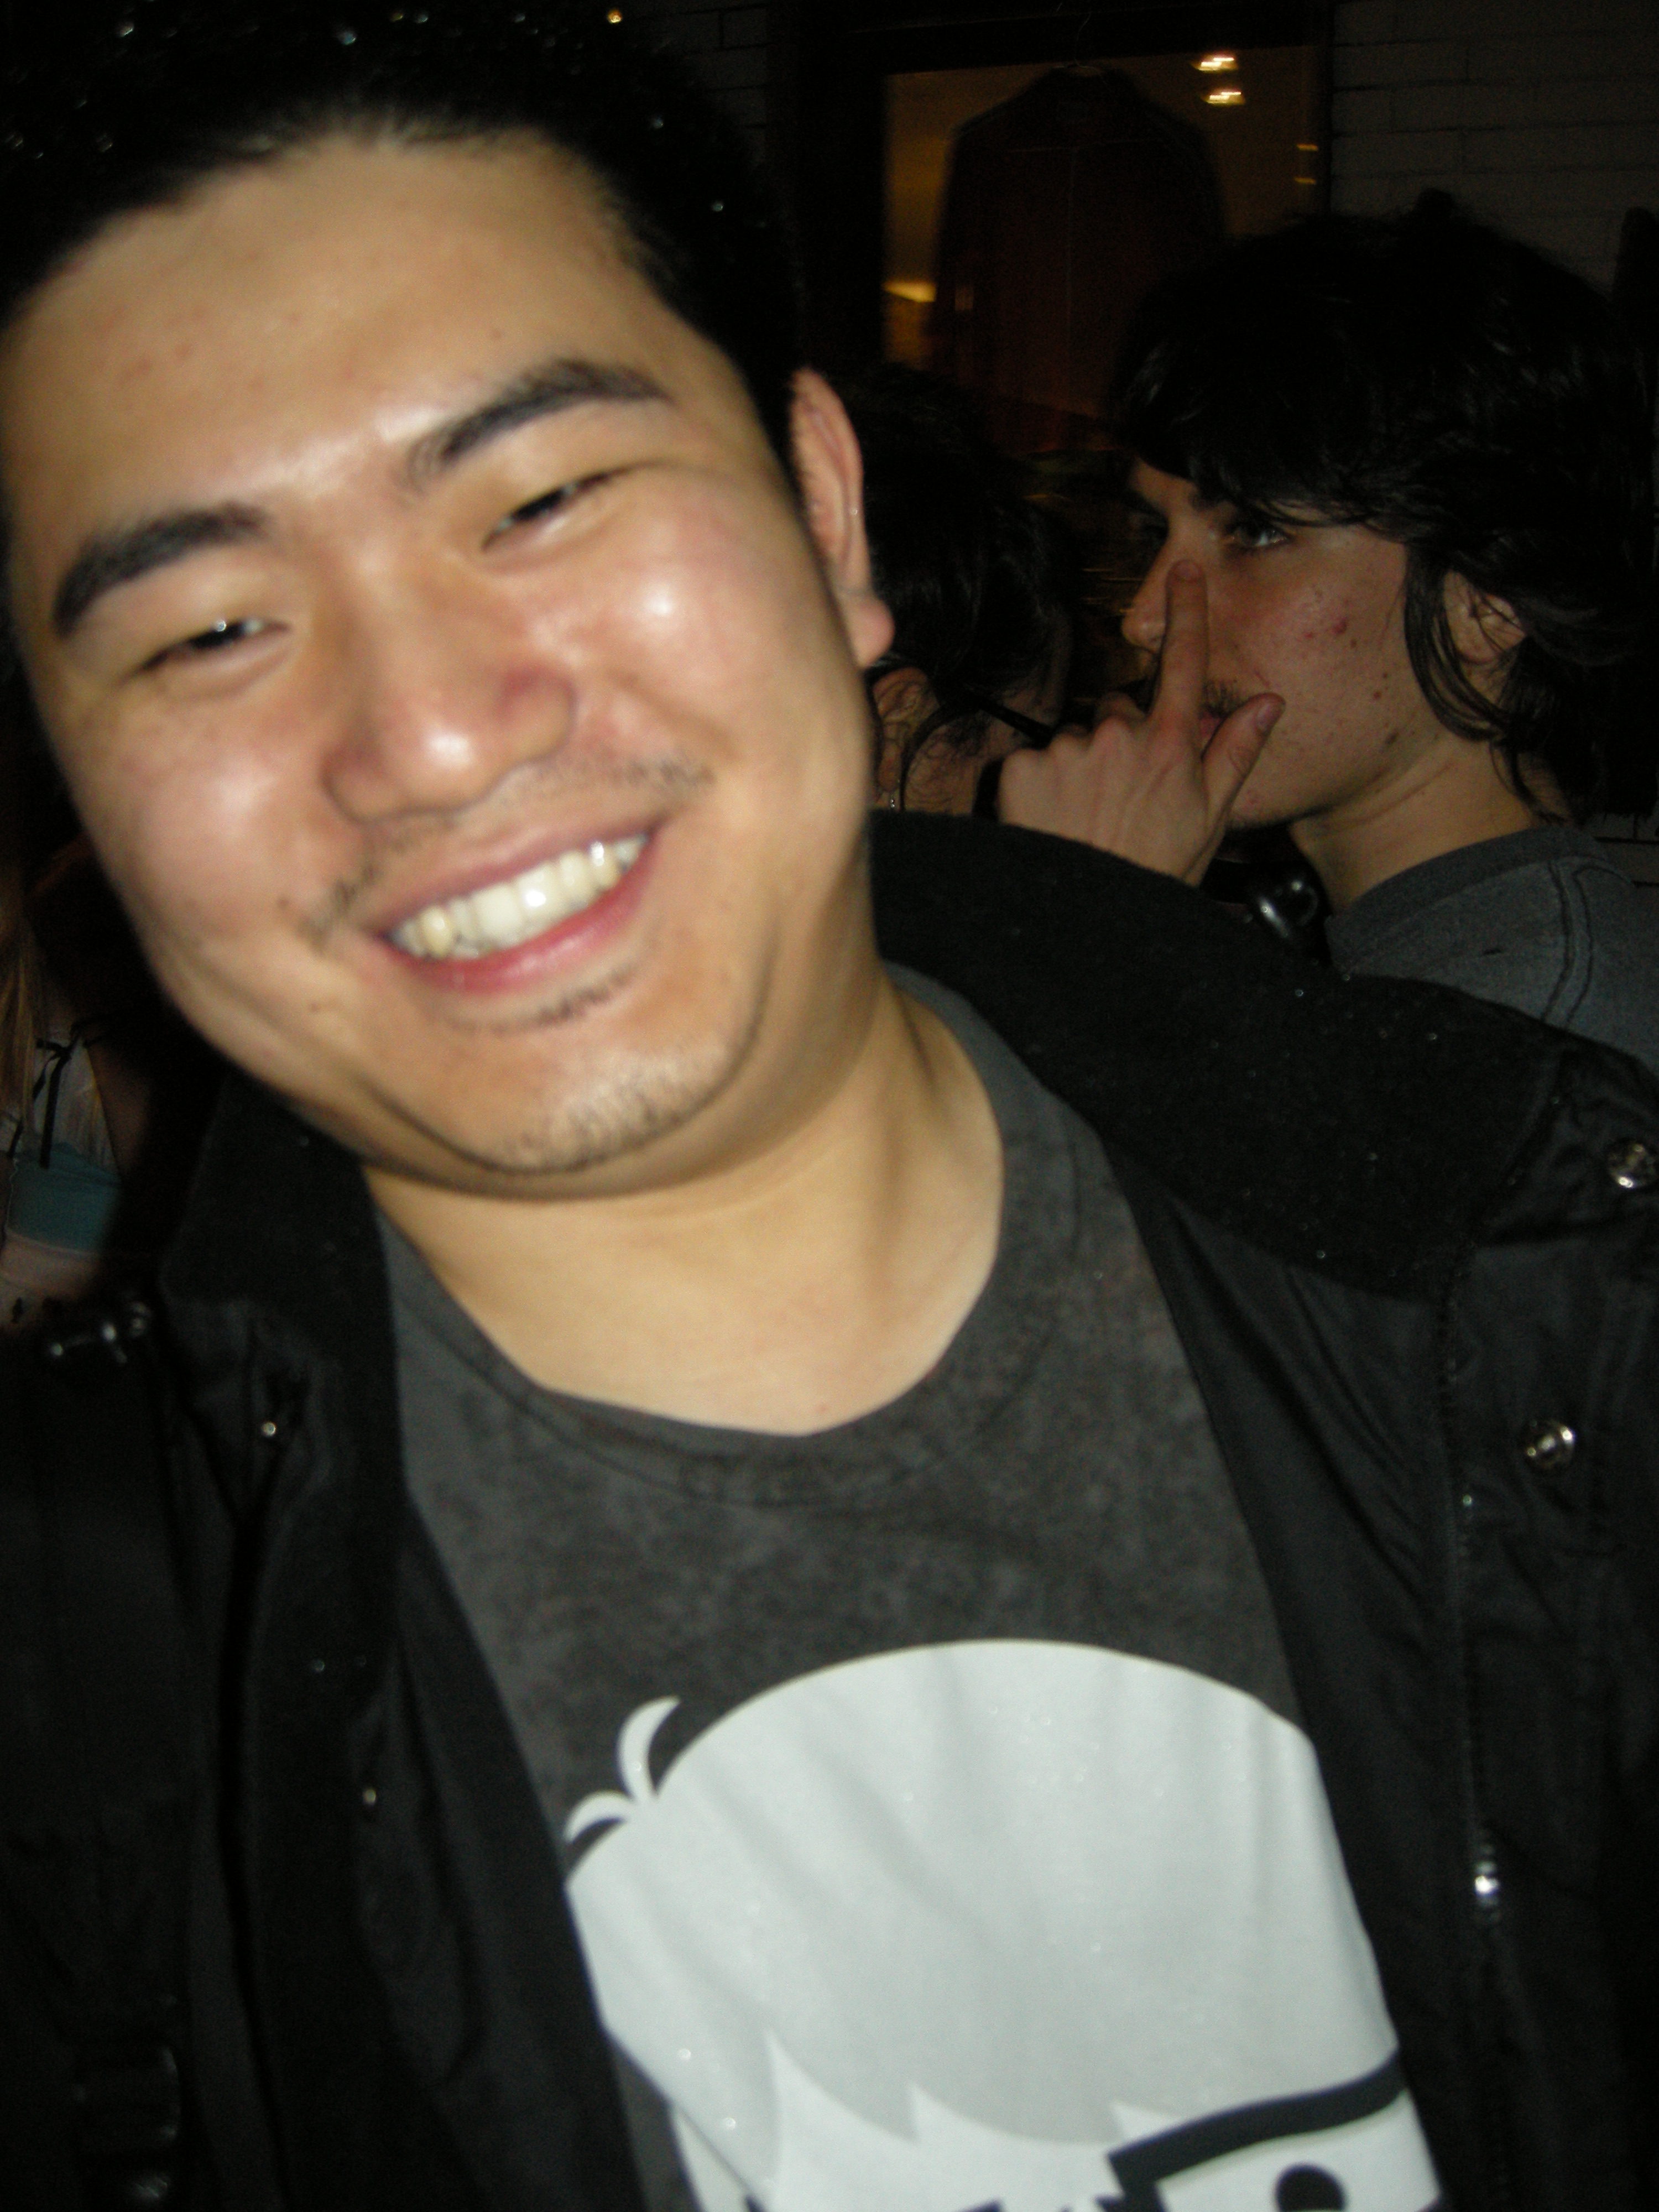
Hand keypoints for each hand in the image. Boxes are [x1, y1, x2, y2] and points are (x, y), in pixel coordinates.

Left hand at [997, 562, 1281, 884]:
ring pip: (1079, 740)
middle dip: (1122, 741)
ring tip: (1087, 819)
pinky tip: (1057, 821)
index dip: (1187, 612)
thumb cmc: (1154, 873)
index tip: (1185, 571)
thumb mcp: (1210, 819)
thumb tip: (1271, 703)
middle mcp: (1119, 734)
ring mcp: (1070, 748)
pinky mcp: (1025, 765)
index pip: (1184, 663)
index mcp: (1169, 744)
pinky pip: (1039, 761)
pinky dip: (1044, 785)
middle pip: (1120, 711)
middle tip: (1124, 799)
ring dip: (1082, 767)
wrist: (1088, 918)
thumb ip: (1236, 752)